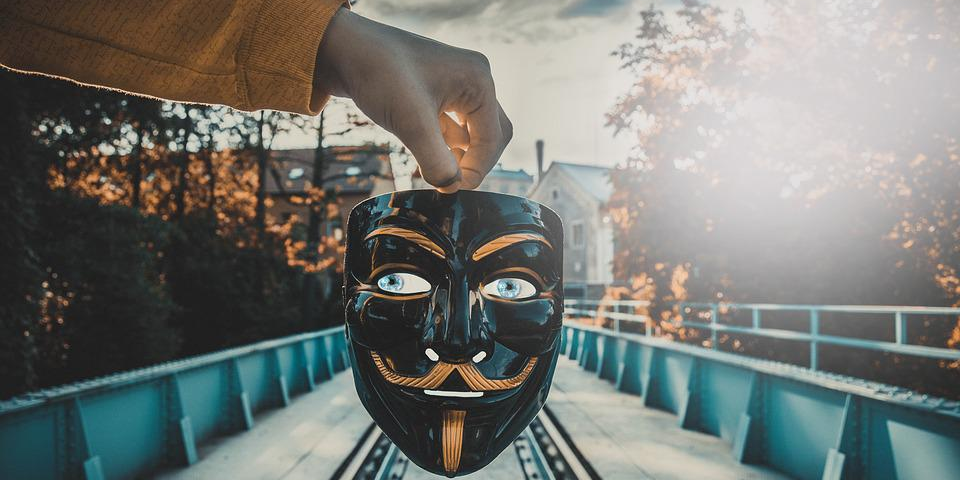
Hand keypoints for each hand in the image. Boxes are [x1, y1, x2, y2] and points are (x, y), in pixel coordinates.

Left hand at [313, 8, 511, 192]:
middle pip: (490, 134)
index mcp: (478, 81)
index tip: (453, 189)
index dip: (477, 169)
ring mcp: (456, 84)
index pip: (493, 138)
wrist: (343, 49)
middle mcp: (474, 79)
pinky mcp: (437, 91)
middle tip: (450, 183)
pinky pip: (452, 126)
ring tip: (432, 170)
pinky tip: (423, 157)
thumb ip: (436, 161)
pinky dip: (443, 145)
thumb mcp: (411, 123)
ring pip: (471, 132)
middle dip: (473, 162)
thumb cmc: (379, 74)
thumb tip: (452, 188)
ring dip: (457, 155)